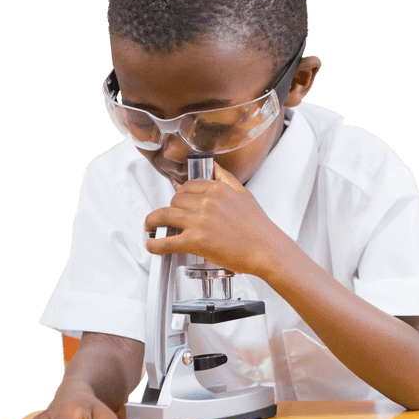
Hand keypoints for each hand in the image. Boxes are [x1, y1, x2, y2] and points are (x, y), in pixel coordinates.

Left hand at [144, 162, 285, 275]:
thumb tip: (214, 167)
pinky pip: (166, 242)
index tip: (178, 202)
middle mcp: (207, 202)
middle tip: (169, 217)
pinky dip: (154, 244)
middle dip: (170, 209)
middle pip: (174, 201)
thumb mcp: (245, 194)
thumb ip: (227, 179)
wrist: (268, 250)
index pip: (187, 186)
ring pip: (163, 216)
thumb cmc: (259, 228)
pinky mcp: (195, 242)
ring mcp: (199, 222)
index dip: (180, 195)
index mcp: (218, 189)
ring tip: (150, 226)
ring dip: (152, 221)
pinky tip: (151, 245)